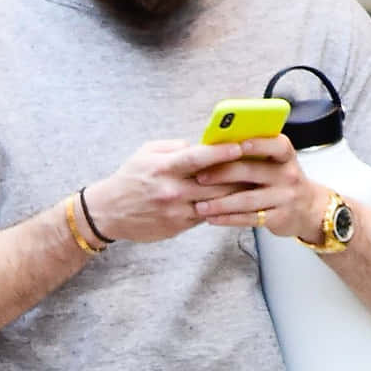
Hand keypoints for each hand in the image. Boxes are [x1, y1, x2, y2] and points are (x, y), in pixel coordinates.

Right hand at [82, 140, 247, 244]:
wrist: (109, 212)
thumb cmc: (131, 178)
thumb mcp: (147, 153)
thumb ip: (175, 148)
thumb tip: (203, 144)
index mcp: (164, 167)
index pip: (198, 158)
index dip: (221, 152)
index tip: (241, 146)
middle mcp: (172, 190)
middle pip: (214, 182)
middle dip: (238, 174)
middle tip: (260, 165)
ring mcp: (176, 211)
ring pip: (215, 202)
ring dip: (237, 193)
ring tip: (256, 184)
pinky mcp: (178, 226)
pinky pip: (207, 216)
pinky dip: (222, 208)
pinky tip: (237, 202)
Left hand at [193, 135, 326, 242]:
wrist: (309, 208)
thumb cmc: (282, 180)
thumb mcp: (276, 162)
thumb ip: (254, 154)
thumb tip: (216, 145)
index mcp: (285, 155)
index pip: (275, 145)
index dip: (257, 144)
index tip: (236, 144)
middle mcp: (288, 174)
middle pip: (252, 171)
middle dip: (223, 173)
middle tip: (200, 177)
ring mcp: (284, 197)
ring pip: (248, 199)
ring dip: (221, 203)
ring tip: (200, 205)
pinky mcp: (279, 218)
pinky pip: (249, 219)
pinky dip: (228, 219)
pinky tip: (212, 218)